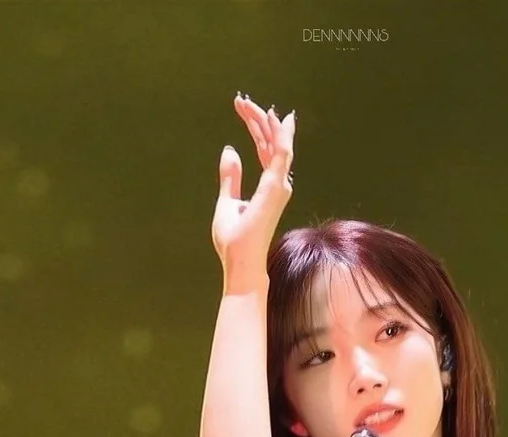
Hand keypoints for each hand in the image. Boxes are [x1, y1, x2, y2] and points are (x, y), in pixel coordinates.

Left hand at [212, 95, 295, 276]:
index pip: (265, 150)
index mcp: (268, 188)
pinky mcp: (275, 187)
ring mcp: (278, 186)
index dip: (256, 128)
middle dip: (258, 121)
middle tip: (241, 102)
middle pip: (271, 144)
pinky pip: (280, 153)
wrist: (240, 263)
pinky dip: (278, 134)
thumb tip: (230, 150)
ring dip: (265, 122)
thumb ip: (231, 177)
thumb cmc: (235, 242)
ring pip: (277, 144)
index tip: (242, 110)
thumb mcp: (227, 202)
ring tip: (251, 104)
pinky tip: (271, 116)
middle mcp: (278, 185)